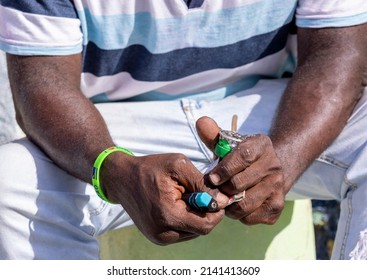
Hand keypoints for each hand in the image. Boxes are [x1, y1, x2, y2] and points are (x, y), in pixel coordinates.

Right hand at [101, 152, 227, 244]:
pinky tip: (178, 203)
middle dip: (206, 211)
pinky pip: (182, 232)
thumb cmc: (150, 168)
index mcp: (169, 216)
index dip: (217, 210)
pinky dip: (186, 218)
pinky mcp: (156, 237)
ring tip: (185, 196)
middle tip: (198, 192)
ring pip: (193, 231)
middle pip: (201, 229)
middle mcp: (163, 233)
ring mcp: (158, 237)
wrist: (121, 178)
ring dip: (196, 215)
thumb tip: (224, 200)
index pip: (206, 225)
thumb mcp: (178, 166)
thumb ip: (202, 183)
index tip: (217, 194)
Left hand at [196, 116, 284, 224]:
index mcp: (262, 145)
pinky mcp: (277, 207)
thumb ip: (213, 135)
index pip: (243, 156)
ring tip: (223, 198)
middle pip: (240, 183)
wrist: (267, 172)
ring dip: (228, 204)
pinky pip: (250, 217)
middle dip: (221, 189)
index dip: (224, 169)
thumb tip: (201, 122)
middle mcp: (274, 166)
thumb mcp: (228, 144)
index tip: (211, 177)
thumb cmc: (240, 159)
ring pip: (244, 204)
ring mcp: (278, 187)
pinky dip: (239, 216)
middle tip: (213, 190)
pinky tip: (236, 205)